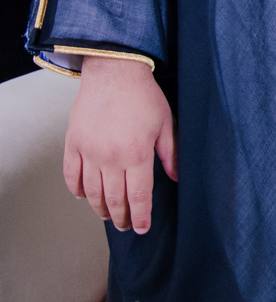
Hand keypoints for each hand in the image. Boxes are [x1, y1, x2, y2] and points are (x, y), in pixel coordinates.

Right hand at [64, 56, 176, 232]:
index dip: (141, 215)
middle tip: (126, 227)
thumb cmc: (144, 97)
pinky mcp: (73, 143)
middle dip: (121, 217)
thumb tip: (177, 177)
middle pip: (114, 199)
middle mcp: (110, 157)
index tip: (143, 228)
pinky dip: (77, 189)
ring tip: (107, 216)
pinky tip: (84, 196)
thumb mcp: (166, 124)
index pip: (139, 196)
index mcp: (137, 154)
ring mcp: (89, 151)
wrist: (114, 73)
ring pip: (92, 191)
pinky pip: (71, 174)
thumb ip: (171, 154)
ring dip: (100, 208)